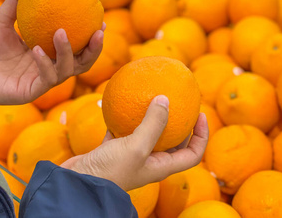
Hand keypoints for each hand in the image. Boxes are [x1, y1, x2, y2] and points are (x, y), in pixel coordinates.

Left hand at [0, 0, 103, 104]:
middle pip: (81, 62)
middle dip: (94, 49)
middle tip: (99, 30)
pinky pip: (46, 78)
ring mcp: (41, 80)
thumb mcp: (0, 20)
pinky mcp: (31, 91)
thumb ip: (15, 2)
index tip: (100, 20)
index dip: (91, 37)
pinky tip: (37, 49)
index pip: (76, 46)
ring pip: (67, 70)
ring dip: (68, 52)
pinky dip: (44, 64)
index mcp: (46, 52)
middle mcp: (48, 67)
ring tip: (63, 32)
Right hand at [61, 96, 208, 191]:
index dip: (201, 136)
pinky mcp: (112, 150)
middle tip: (178, 103)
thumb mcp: (137, 146)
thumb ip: (153, 123)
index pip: (192, 154)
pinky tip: (121, 105)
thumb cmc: (111, 170)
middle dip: (179, 125)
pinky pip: (122, 131)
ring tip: (153, 99)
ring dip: (151, 119)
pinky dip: (123, 119)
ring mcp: (130, 156)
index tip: (200, 114)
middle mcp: (148, 162)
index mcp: (161, 167)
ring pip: (146, 135)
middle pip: (172, 144)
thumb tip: (165, 99)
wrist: (79, 183)